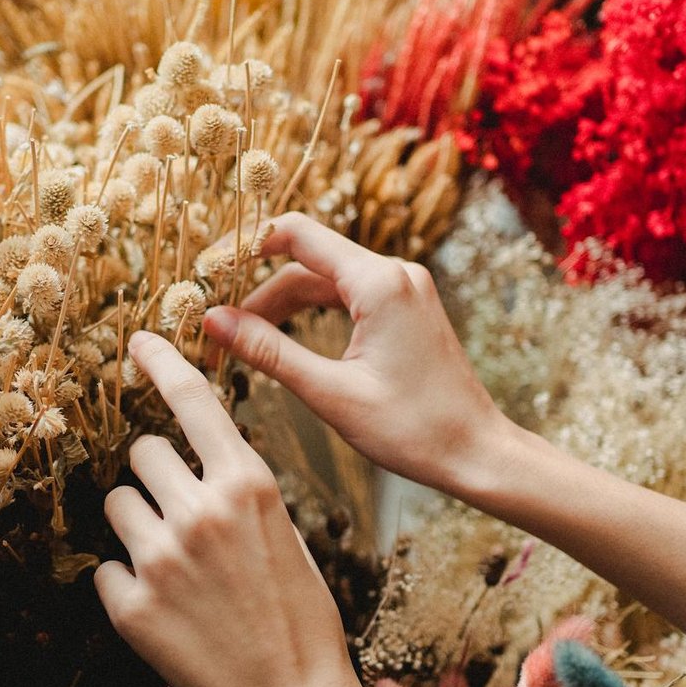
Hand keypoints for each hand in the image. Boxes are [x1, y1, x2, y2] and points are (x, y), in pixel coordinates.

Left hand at [94, 331, 369, 686]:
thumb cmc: (299, 616)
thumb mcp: (285, 532)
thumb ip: (236, 490)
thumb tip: (191, 462)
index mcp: (247, 484)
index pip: (194, 401)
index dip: (164, 363)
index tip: (138, 342)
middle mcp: (199, 510)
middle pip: (143, 451)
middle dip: (157, 476)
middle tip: (182, 515)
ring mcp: (159, 557)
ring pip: (117, 503)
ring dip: (138, 524)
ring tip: (176, 567)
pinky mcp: (129, 604)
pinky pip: (106, 566)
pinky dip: (129, 583)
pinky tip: (168, 610)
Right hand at [202, 212, 507, 498]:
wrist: (478, 452)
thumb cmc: (414, 430)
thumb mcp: (331, 394)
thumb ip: (269, 352)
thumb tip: (214, 321)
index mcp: (379, 283)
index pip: (296, 234)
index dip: (245, 246)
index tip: (207, 270)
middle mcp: (396, 272)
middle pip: (307, 261)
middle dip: (259, 291)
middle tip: (217, 326)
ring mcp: (406, 288)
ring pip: (326, 280)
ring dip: (283, 305)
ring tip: (243, 340)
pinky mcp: (408, 307)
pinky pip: (349, 295)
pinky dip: (314, 312)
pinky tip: (286, 340)